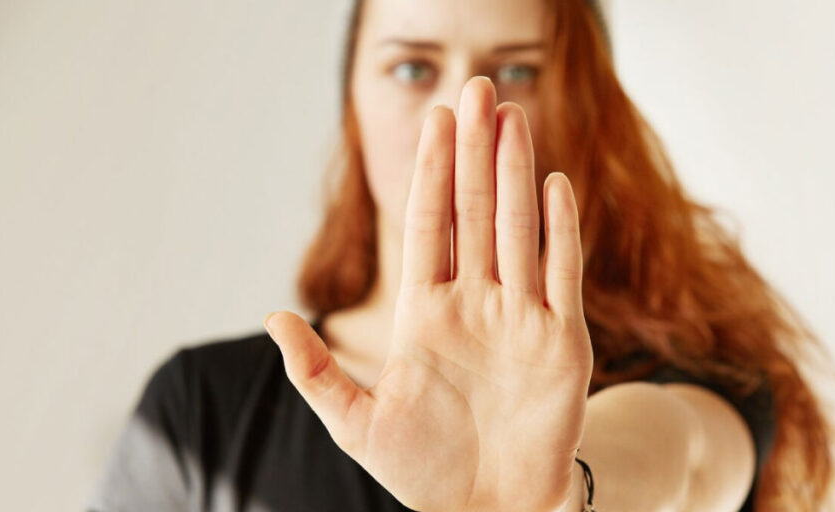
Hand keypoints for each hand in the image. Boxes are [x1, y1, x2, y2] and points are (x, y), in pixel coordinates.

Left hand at [265, 76, 592, 510]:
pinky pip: (561, 276)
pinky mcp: (562, 344)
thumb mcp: (356, 423)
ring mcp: (520, 320)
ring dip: (514, 174)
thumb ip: (317, 372)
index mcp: (426, 316)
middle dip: (475, 152)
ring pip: (518, 231)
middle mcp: (474, 306)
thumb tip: (273, 318)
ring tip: (512, 118)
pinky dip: (559, 231)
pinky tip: (552, 184)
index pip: (428, 227)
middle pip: (475, 214)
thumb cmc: (422, 472)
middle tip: (478, 91)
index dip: (431, 173)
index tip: (434, 121)